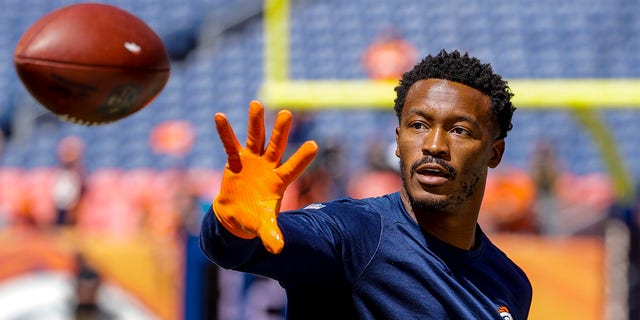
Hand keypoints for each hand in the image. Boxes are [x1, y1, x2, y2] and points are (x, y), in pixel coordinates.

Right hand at [212, 100, 317, 253]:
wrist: (236, 216)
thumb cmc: (254, 219)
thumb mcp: (263, 227)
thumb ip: (271, 235)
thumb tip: (277, 249)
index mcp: (278, 182)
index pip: (293, 168)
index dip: (302, 158)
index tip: (314, 144)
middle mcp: (268, 167)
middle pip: (275, 146)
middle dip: (280, 131)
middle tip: (287, 113)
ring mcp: (252, 162)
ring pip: (255, 138)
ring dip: (255, 122)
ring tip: (256, 103)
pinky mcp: (235, 161)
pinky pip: (230, 144)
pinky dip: (225, 132)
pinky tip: (219, 116)